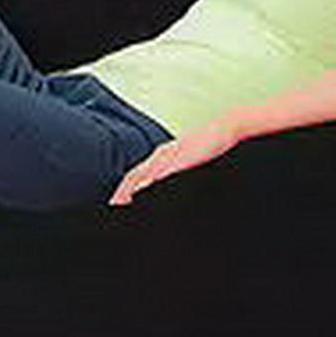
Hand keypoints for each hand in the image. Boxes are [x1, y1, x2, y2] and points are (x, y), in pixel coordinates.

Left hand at [109, 120, 240, 205]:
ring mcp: (170, 155)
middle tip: (112, 207)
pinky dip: (152, 181)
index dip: (122, 189)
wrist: (223, 129)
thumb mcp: (184, 160)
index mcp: (159, 156)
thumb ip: (171, 171)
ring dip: (131, 189)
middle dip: (121, 192)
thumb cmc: (205, 146)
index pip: (135, 174)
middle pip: (134, 175)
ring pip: (144, 174)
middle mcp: (160, 154)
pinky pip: (163, 171)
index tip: (114, 204)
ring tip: (121, 203)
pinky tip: (144, 190)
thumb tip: (160, 184)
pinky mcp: (182, 157)